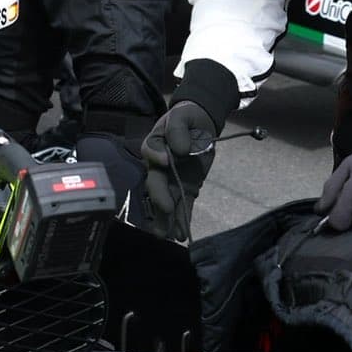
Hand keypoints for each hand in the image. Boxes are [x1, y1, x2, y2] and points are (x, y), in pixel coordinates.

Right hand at [140, 101, 218, 241]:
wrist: (200, 124)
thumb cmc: (186, 118)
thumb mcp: (182, 116)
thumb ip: (178, 130)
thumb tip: (179, 150)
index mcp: (154, 146)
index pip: (151, 152)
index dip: (157, 158)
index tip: (167, 161)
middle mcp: (159, 167)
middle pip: (156, 184)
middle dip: (160, 198)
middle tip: (166, 209)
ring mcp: (173, 180)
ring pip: (168, 200)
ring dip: (168, 218)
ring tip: (169, 235)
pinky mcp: (187, 188)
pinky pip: (183, 205)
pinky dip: (182, 219)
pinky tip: (180, 235)